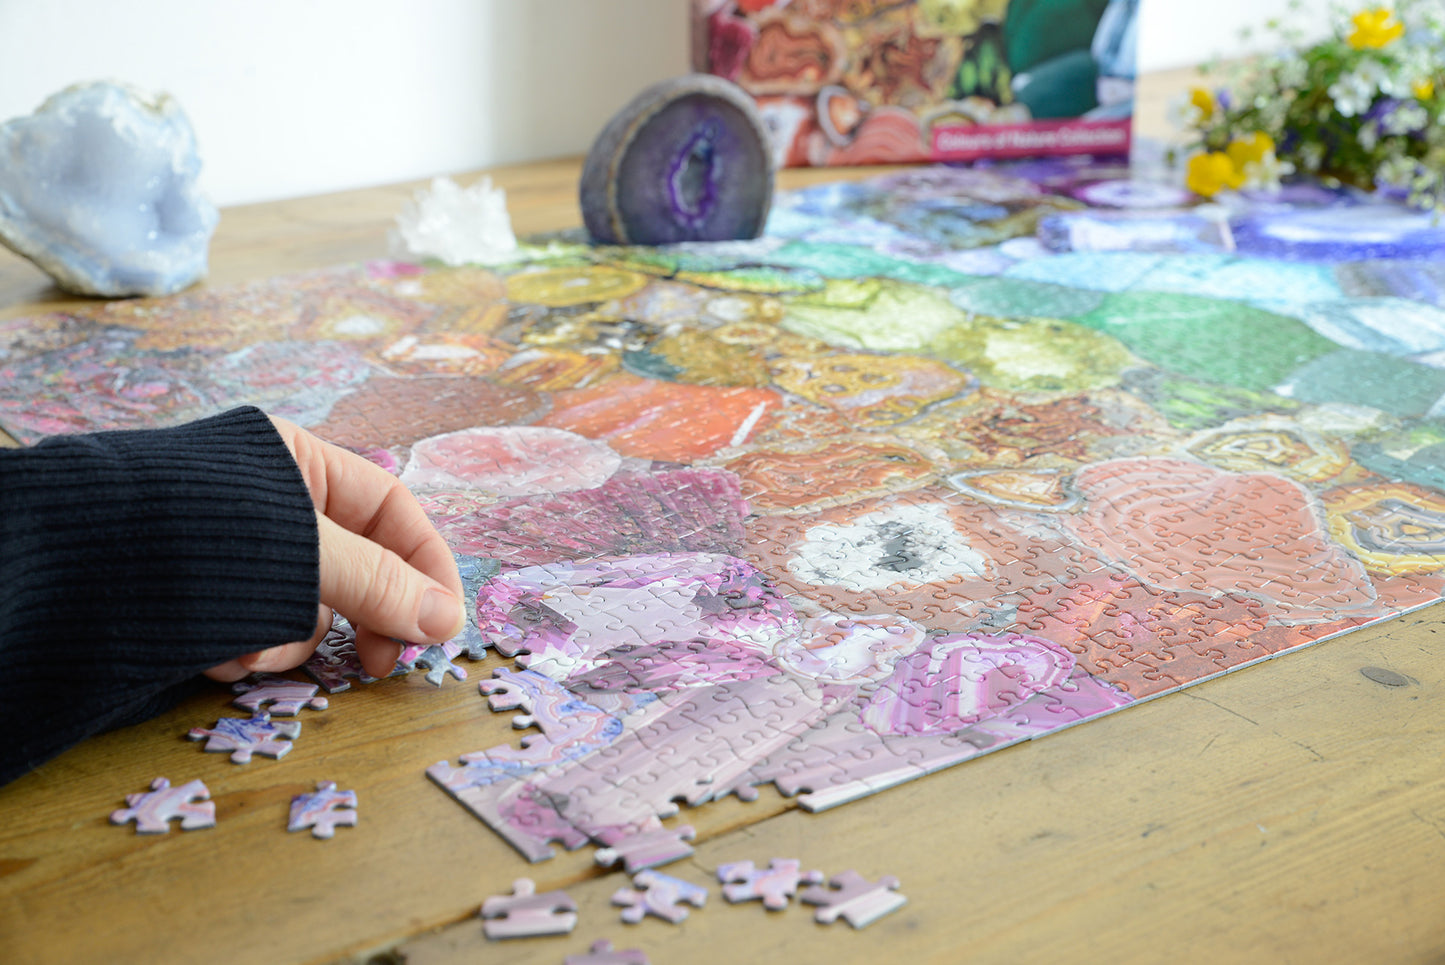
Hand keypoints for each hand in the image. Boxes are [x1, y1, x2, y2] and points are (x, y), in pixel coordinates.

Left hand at [205, 416, 464, 681]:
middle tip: (377, 665)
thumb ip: (377, 583)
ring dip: (288, 641)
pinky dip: (247, 650)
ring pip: (306, 608)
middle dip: (362, 617)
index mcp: (298, 462)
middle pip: (357, 566)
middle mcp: (272, 504)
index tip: (442, 625)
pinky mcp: (205, 598)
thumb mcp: (299, 553)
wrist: (58, 568)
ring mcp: (238, 553)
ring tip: (248, 651)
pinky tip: (218, 654)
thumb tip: (444, 619)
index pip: (392, 508)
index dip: (426, 565)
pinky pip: (258, 630)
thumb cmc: (183, 533)